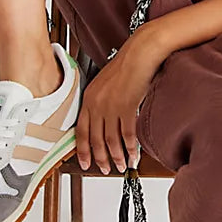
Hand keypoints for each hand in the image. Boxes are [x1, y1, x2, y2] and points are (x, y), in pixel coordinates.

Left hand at [74, 24, 168, 174]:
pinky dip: (131, 148)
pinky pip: (127, 134)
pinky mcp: (126, 106)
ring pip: (110, 140)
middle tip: (105, 169)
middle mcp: (96, 103)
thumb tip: (106, 119)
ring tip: (120, 166)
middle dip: (100, 158)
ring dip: (116, 156)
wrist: (141, 52)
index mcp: (89, 97)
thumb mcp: (107, 83)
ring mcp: (111, 106)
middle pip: (95, 139)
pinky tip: (134, 155)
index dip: (82, 150)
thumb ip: (103, 101)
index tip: (85, 162)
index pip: (81, 130)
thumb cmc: (128, 64)